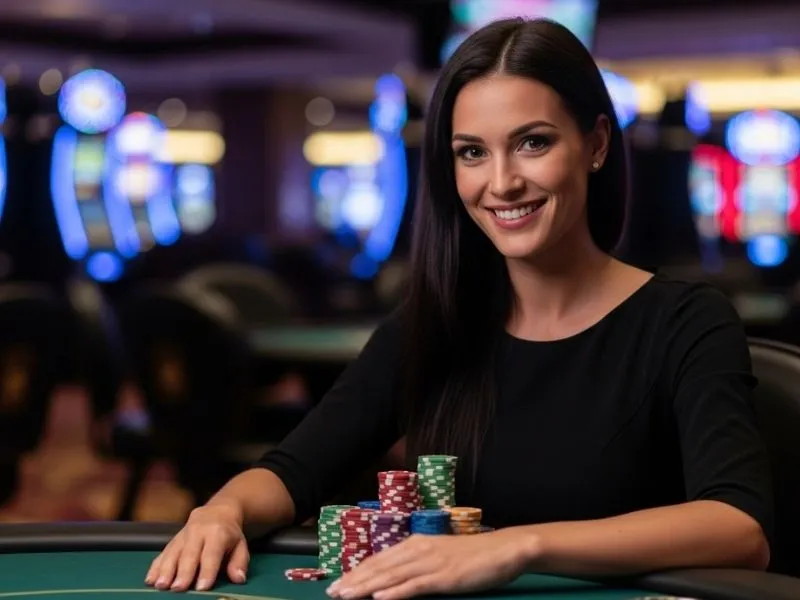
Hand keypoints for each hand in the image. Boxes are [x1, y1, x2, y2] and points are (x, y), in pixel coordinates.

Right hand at [144, 502, 248, 591]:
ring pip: (173, 552)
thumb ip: (240, 562)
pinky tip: (150, 580)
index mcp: (218, 532)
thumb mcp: (240, 544)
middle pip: (189, 554)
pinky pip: (162, 552)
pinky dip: (155, 567)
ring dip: (165, 570)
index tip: (202, 587)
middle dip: (183, 572)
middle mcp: (198, 531)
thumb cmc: (229, 534)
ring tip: (161, 585)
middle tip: (178, 588)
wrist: (216, 511)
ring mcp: (183, 535)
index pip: (212, 553)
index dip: (207, 570)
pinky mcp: (172, 539)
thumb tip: (239, 578)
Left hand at [326, 529, 534, 599]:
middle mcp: (419, 550)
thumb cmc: (474, 555)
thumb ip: (419, 562)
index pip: (380, 559)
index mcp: (416, 543)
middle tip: (333, 593)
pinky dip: (395, 592)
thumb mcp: (441, 555)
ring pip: (391, 576)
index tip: (340, 583)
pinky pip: (415, 586)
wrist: (504, 549)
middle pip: (379, 567)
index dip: (358, 571)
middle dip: (354, 581)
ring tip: (346, 596)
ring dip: (366, 587)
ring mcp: (431, 563)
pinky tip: (380, 598)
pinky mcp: (444, 577)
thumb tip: (396, 575)